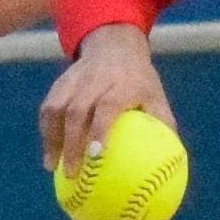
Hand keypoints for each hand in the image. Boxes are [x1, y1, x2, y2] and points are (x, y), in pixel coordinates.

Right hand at [37, 24, 175, 173]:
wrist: (115, 46)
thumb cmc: (140, 82)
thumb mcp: (157, 97)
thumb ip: (164, 127)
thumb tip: (173, 165)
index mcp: (121, 84)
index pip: (107, 106)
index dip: (99, 129)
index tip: (95, 155)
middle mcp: (94, 80)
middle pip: (76, 110)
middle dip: (70, 142)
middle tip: (71, 173)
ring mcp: (74, 80)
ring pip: (56, 108)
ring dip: (51, 138)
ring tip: (50, 166)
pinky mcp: (61, 82)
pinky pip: (48, 106)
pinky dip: (46, 130)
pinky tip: (49, 152)